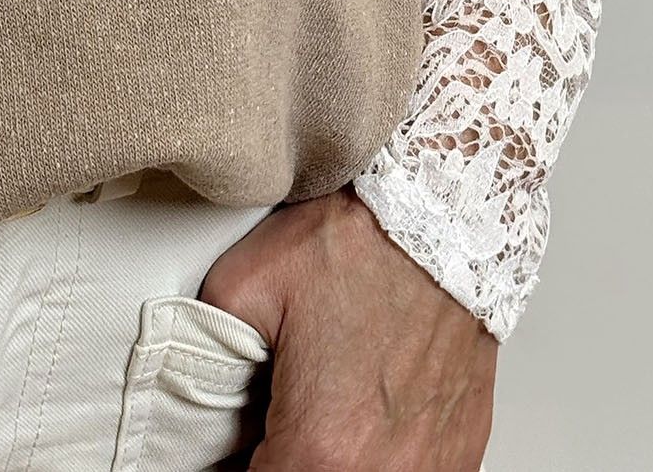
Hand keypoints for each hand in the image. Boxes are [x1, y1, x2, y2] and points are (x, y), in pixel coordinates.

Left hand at [199, 185, 496, 470]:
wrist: (445, 206)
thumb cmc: (362, 239)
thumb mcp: (243, 283)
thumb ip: (201, 349)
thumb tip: (188, 387)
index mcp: (321, 448)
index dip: (233, 471)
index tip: (235, 447)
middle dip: (282, 462)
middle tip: (271, 425)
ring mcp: (433, 464)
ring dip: (335, 460)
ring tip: (322, 412)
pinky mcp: (464, 445)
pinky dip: (382, 455)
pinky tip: (366, 415)